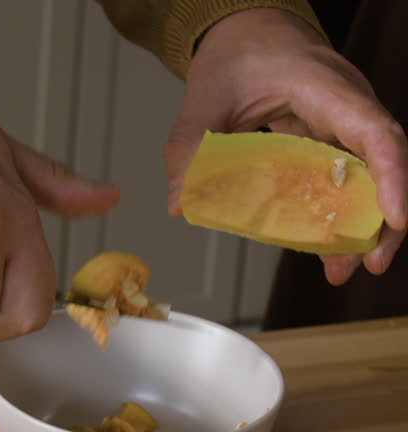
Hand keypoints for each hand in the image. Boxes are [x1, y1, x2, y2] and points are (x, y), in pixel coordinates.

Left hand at [165, 8, 407, 285]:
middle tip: (366, 262)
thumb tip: (181, 201)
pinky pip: (347, 175)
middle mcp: (347, 103)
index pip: (374, 132)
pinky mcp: (334, 136)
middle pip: (385, 162)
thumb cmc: (237, 54)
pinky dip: (339, 209)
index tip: (393, 218)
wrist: (248, 29)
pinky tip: (326, 244)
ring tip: (343, 266)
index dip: (390, 176)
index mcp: (324, 87)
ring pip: (370, 173)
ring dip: (362, 222)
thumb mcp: (204, 98)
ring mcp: (345, 120)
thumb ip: (189, 148)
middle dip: (383, 217)